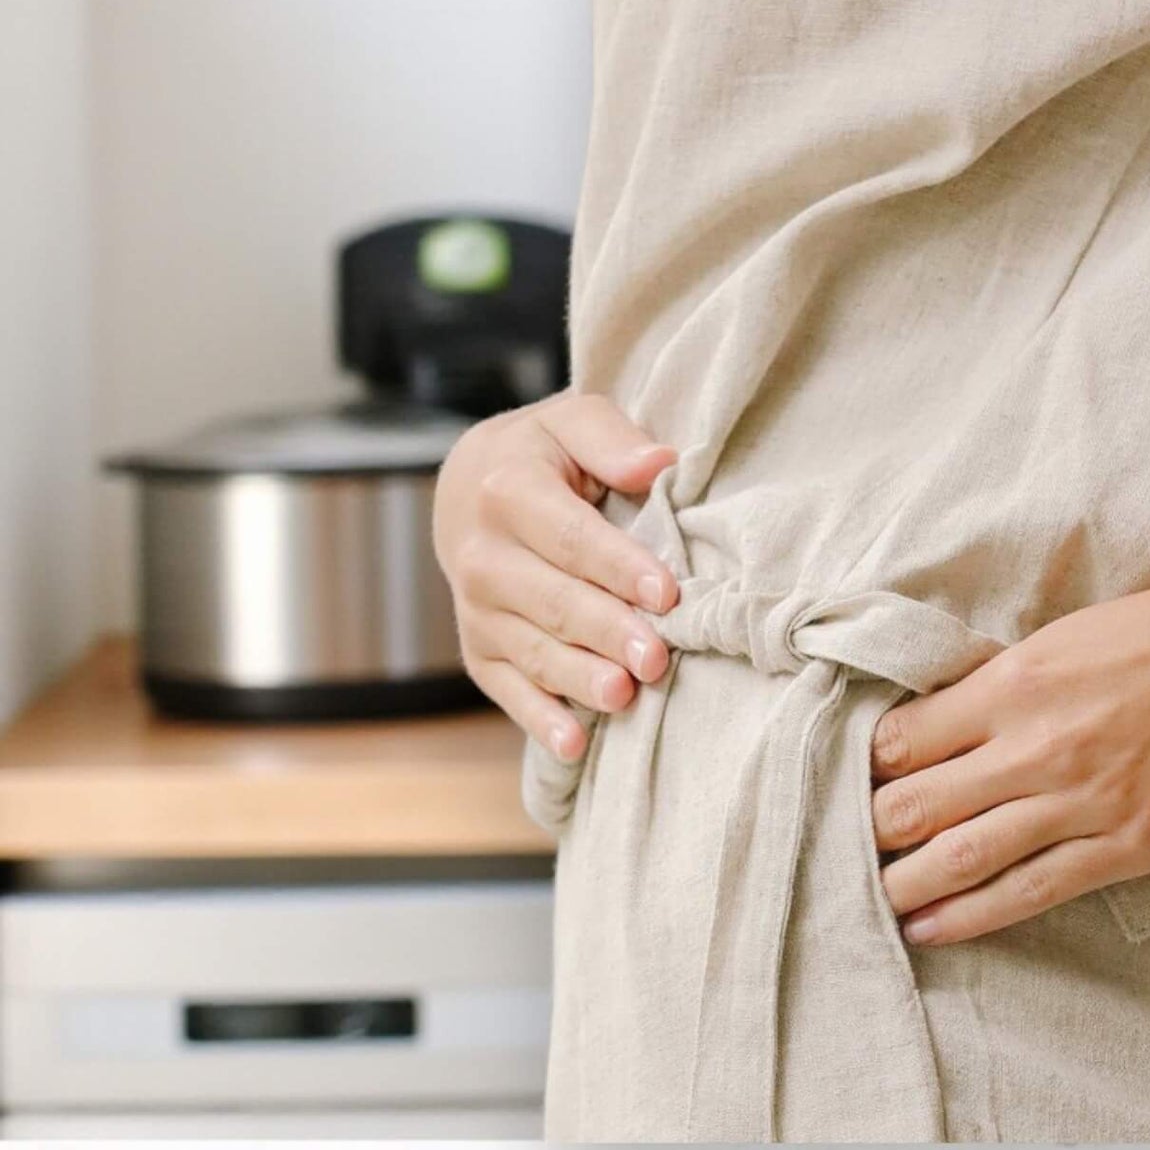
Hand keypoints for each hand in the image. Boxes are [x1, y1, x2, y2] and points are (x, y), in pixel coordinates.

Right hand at [432, 390, 683, 759]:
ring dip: (579, 678)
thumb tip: (659, 463)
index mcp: (507, 490)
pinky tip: (574, 744)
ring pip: (532, 650)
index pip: (571, 538)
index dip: (620, 568)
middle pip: (553, 601)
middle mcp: (481, 555)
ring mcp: (475, 608)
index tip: (667, 592)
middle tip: (657, 658)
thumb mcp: (572, 420)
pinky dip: (538, 718)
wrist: (468, 485)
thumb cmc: (542, 453)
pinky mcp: (478, 648)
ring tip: (625, 696)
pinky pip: (507, 689)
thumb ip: (612, 437)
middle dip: (608, 632)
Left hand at [868, 556, 1149, 944]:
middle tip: (848, 847)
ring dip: (903, 884)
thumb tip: (950, 716)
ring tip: (870, 901)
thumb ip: (1007, 680)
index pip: (906, 736)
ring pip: (960, 856)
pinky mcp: (1126, 844)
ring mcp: (1081, 800)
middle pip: (916, 803)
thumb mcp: (1071, 634)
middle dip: (872, 831)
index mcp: (1017, 679)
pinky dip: (970, 914)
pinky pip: (1029, 891)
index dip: (869, 765)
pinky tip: (933, 927)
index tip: (858, 780)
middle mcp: (1037, 743)